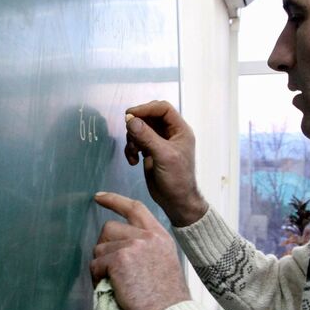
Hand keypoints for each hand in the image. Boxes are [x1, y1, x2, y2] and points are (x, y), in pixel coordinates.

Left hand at [90, 191, 190, 309]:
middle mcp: (147, 236)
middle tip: (108, 269)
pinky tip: (111, 289)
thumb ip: (146, 249)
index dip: (114, 200)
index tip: (99, 197)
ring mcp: (133, 245)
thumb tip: (119, 249)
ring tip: (113, 283)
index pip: (135, 208)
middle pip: (109, 228)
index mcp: (159, 235)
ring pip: (99, 248)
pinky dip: (98, 278)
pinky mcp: (120, 259)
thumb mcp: (164, 263)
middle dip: (103, 248)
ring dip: (101, 267)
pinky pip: (96, 264)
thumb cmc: (166, 299)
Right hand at [124, 100, 207, 226]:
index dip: (146, 108)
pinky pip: (136, 142)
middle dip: (137, 125)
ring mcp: (159, 143)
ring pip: (140, 130)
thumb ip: (147, 137)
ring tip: (133, 153)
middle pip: (149, 117)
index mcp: (180, 130)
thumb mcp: (163, 155)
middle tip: (129, 134)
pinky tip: (133, 161)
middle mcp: (170, 133)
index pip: (163, 109)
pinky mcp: (150, 152)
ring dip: (132, 139)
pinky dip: (131, 149)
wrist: (176, 201)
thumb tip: (130, 120)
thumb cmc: (177, 178)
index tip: (130, 114)